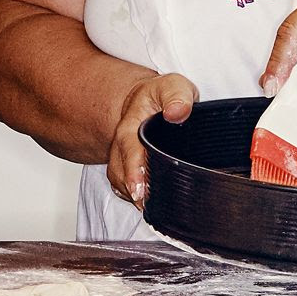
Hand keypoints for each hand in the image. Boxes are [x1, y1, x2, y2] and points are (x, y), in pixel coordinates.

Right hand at [105, 72, 198, 208]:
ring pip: (119, 182)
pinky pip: (123, 186)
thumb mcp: (173, 87)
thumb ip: (177, 96)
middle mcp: (122, 144)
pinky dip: (133, 197)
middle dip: (131, 191)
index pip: (128, 150)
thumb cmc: (161, 96)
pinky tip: (149, 205)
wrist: (146, 100)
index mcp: (130, 125)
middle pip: (120, 172)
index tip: (139, 189)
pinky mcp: (127, 168)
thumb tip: (177, 112)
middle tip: (146, 206)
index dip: (134, 171)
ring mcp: (122, 158)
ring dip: (132, 196)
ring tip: (149, 209)